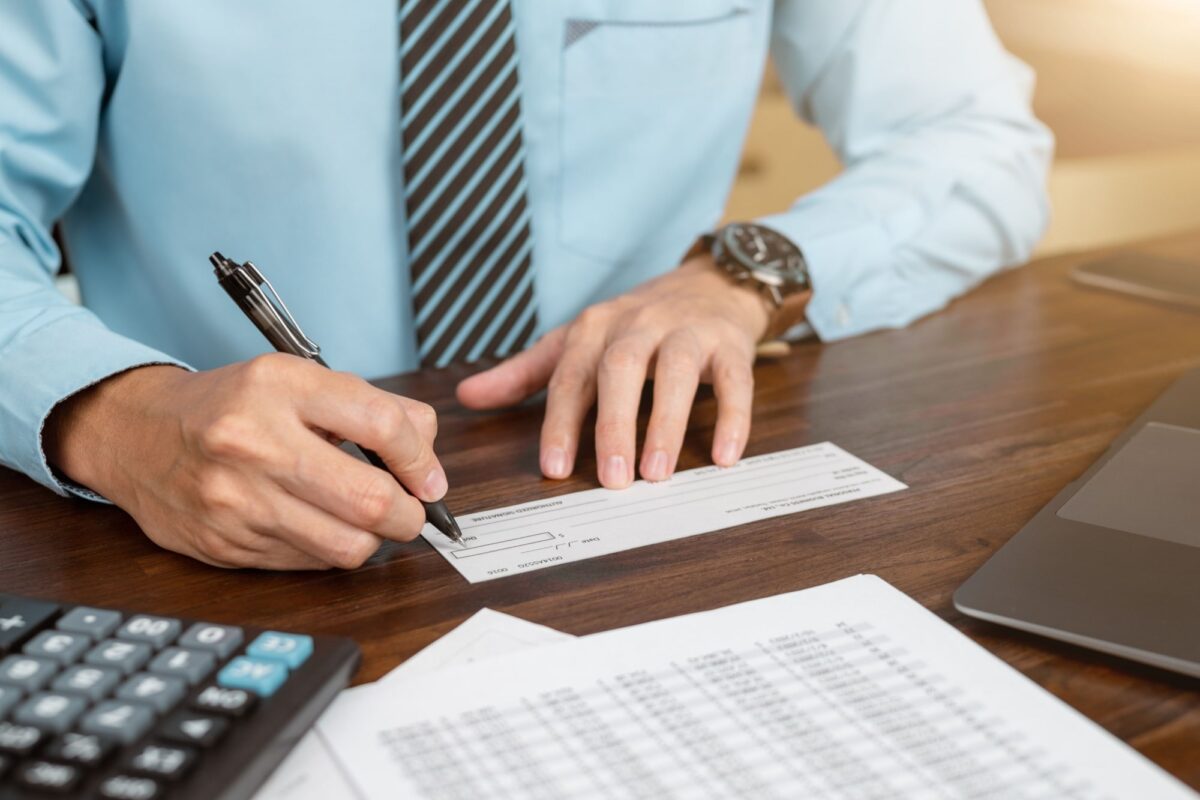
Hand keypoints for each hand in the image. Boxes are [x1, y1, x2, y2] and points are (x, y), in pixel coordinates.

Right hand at [44, 355, 445, 569]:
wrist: (137, 434)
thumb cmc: (232, 406)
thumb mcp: (298, 380)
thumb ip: (371, 407)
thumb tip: (427, 454)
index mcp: (280, 387)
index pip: (383, 425)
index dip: (422, 460)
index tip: (429, 478)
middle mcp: (254, 442)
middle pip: (371, 500)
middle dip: (410, 515)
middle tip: (412, 511)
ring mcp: (236, 499)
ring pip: (346, 546)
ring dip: (373, 540)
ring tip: (367, 521)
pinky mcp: (225, 544)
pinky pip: (309, 564)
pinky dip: (328, 550)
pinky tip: (318, 526)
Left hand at [457, 256, 773, 487]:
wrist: (710, 283)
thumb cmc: (637, 323)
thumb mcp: (577, 340)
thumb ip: (525, 372)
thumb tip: (467, 397)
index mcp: (595, 328)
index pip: (570, 376)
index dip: (561, 423)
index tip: (555, 468)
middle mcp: (638, 325)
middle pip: (620, 371)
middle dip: (614, 425)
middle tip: (613, 479)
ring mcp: (687, 332)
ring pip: (676, 373)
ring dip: (667, 423)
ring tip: (658, 473)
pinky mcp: (730, 344)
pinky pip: (734, 380)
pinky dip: (733, 417)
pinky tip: (725, 456)